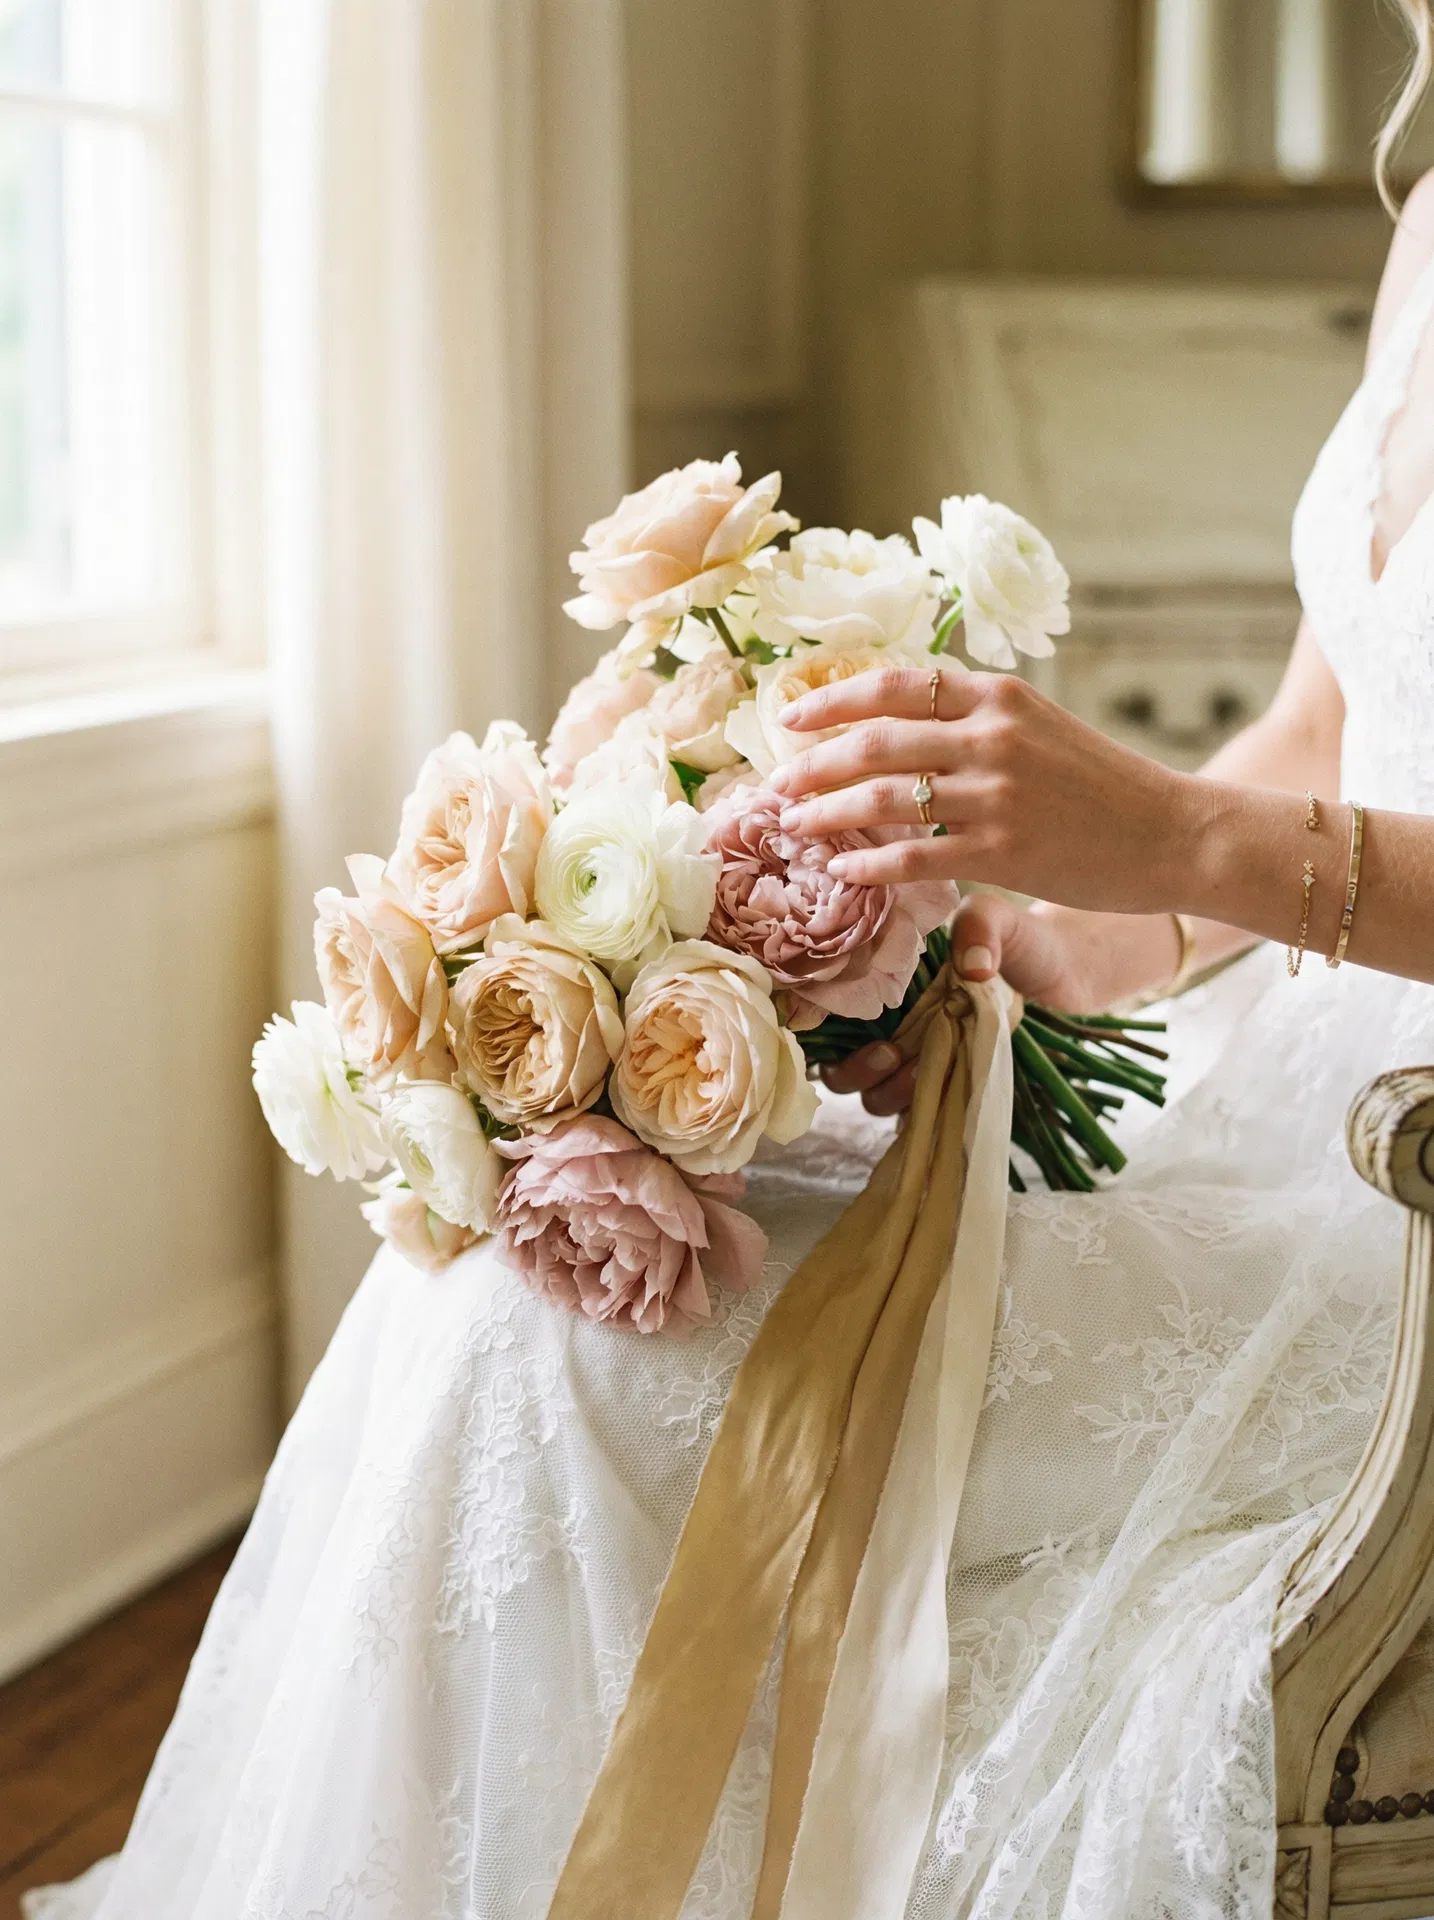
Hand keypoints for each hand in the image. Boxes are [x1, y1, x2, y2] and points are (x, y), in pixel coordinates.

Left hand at [768, 664, 1192, 912]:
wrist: (1173, 832)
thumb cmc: (1102, 785)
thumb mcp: (1040, 727)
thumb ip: (976, 721)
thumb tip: (901, 725)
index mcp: (997, 696)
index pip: (893, 685)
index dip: (832, 701)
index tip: (790, 719)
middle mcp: (992, 736)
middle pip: (876, 742)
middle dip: (814, 764)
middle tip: (777, 785)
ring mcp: (997, 794)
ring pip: (885, 800)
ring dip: (828, 815)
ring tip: (795, 829)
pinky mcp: (1004, 851)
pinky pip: (916, 857)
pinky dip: (872, 866)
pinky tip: (847, 873)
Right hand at [821, 893, 1099, 1114]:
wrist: (1066, 972)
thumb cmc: (1021, 940)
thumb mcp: (997, 918)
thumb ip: (980, 926)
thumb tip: (971, 968)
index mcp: (883, 989)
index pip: (827, 1019)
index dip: (821, 1031)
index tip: (842, 1022)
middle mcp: (890, 1029)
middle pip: (840, 1069)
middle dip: (855, 1071)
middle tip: (890, 1054)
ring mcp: (916, 1063)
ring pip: (874, 1097)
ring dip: (888, 1094)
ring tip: (922, 1073)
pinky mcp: (945, 1088)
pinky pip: (915, 1116)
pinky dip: (918, 1117)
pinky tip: (942, 1100)